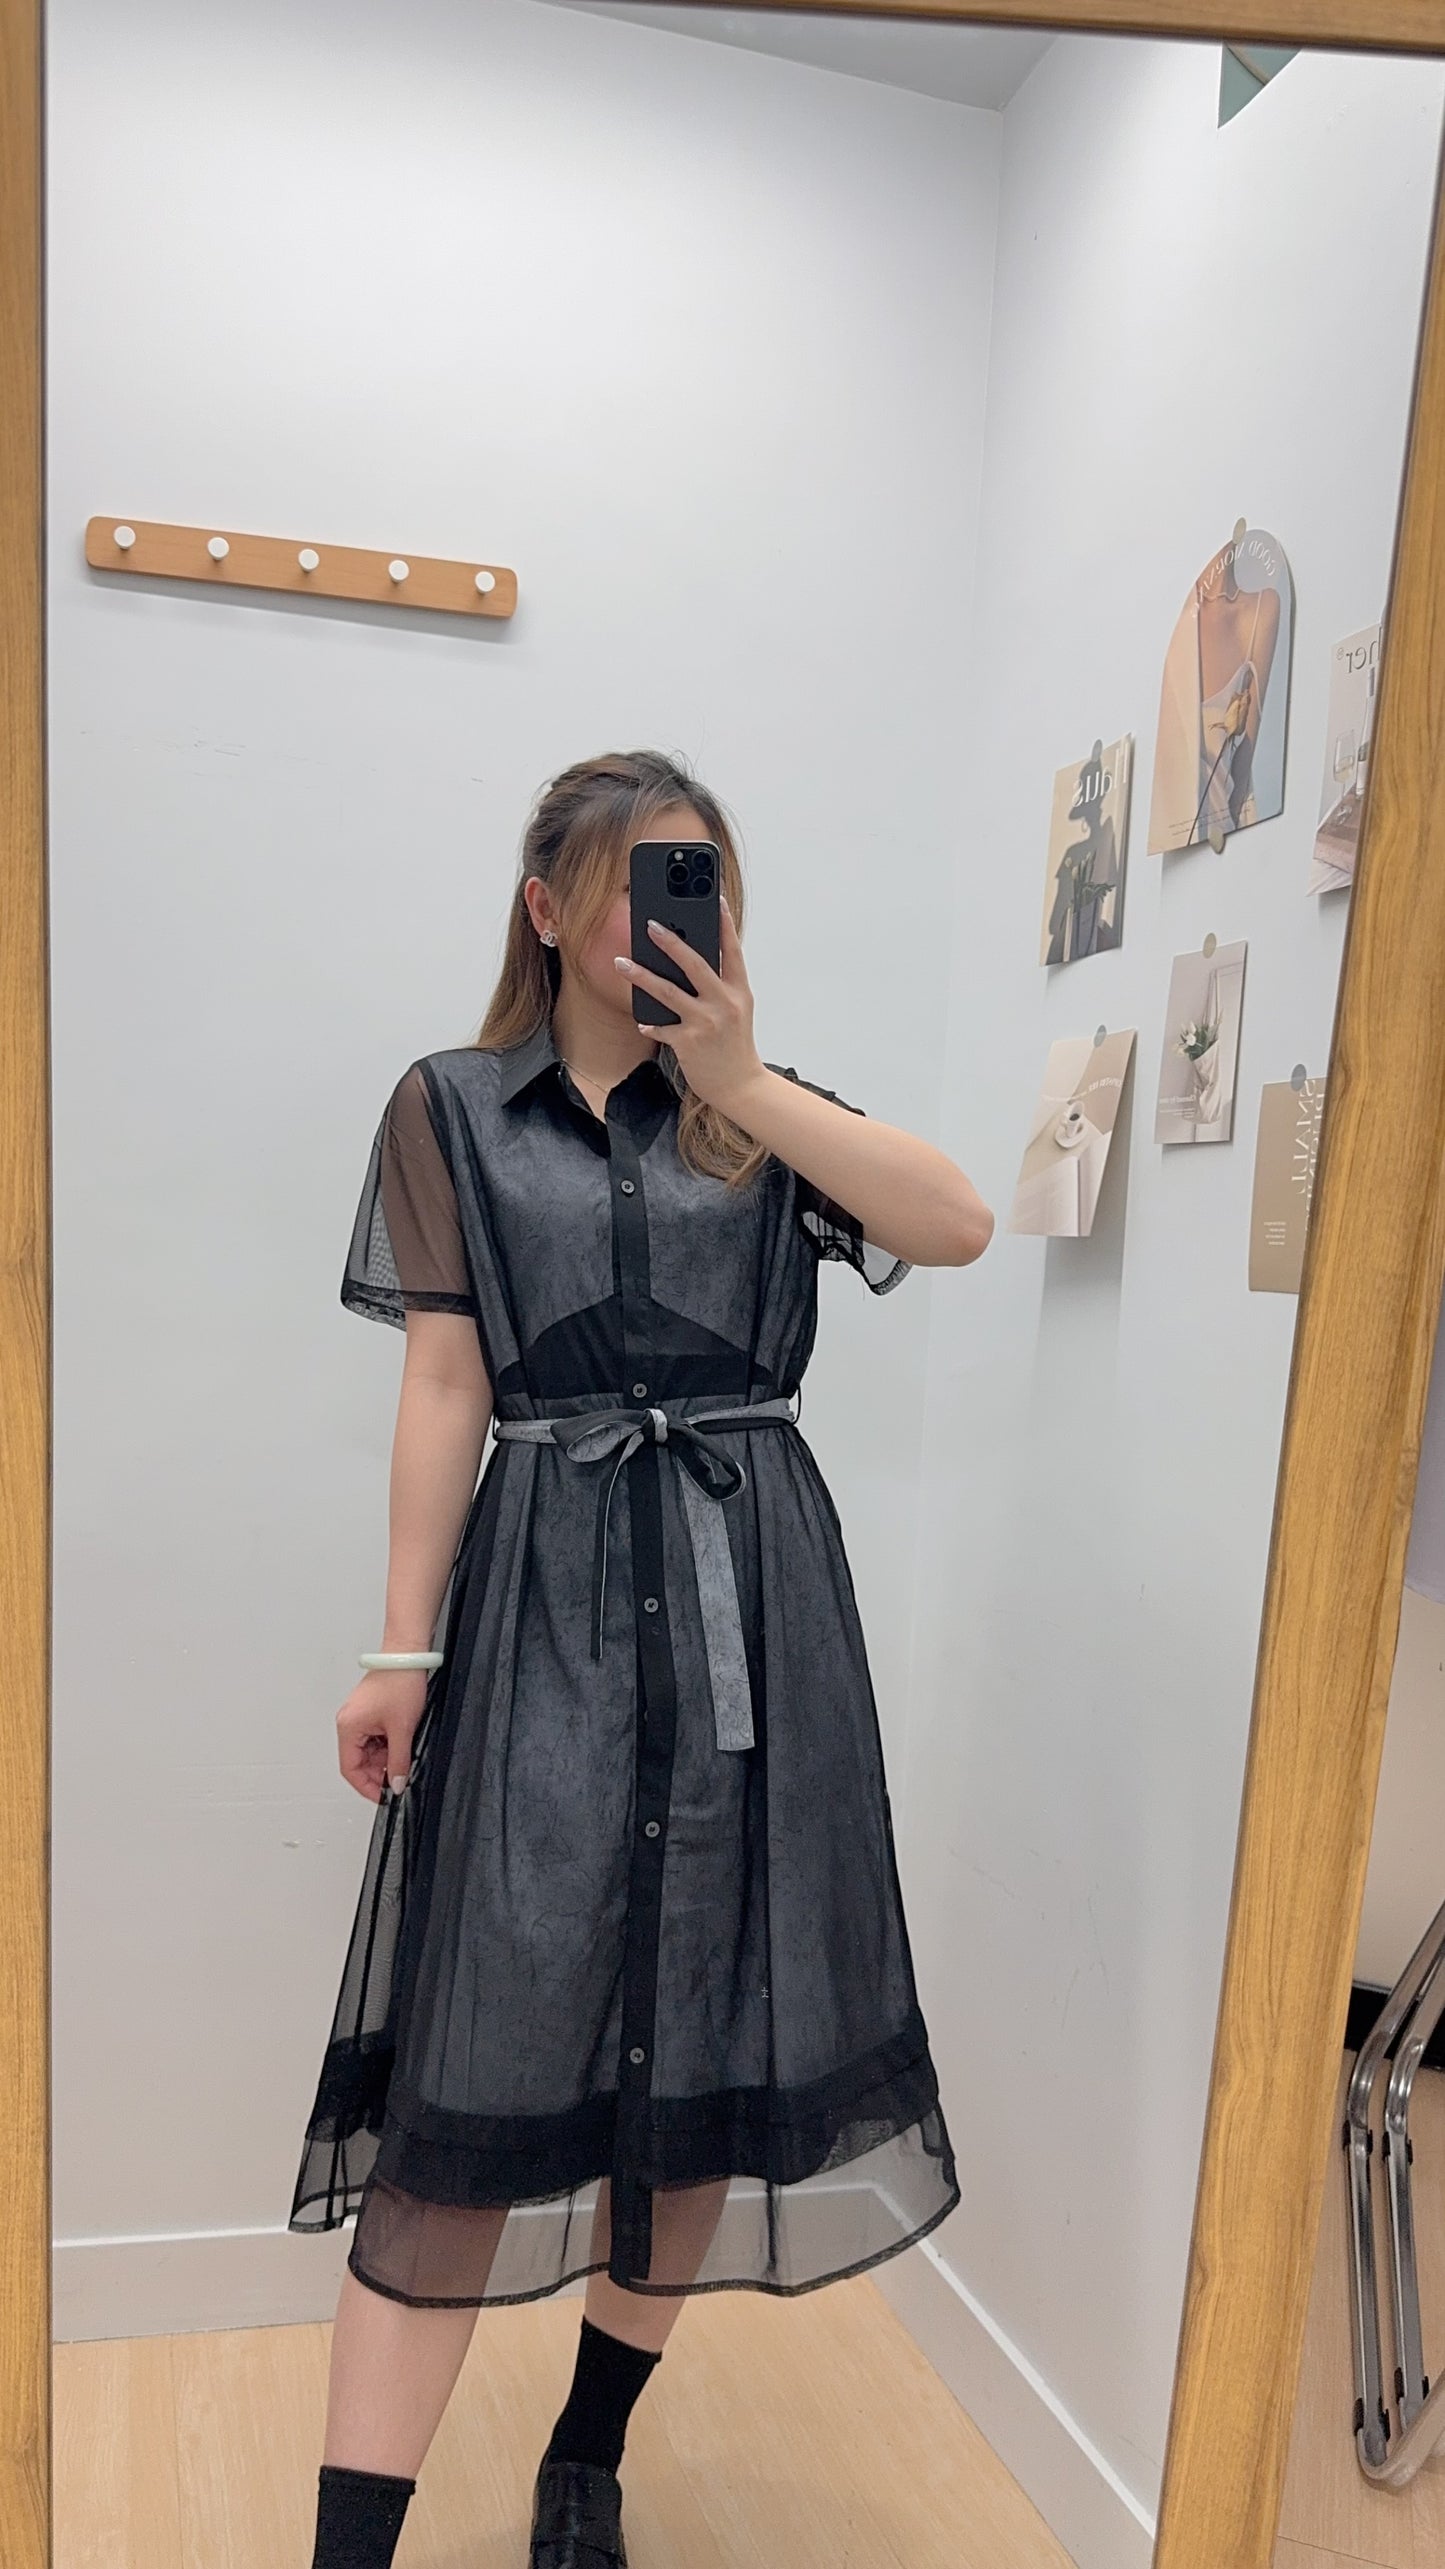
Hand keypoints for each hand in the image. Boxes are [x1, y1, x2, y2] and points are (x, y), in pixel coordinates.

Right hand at [337, 1669, 427, 1803]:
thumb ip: (398, 1761)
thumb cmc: (400, 1681)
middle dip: (379, 1772)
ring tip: (404, 1756)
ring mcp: (359, 1717)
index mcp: (349, 1727)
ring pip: (369, 1751)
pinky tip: (402, 1744)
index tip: (383, 1796)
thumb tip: (396, 1784)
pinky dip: (388, 1746)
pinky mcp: (370, 1713)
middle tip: (399, 1777)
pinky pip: (375, 1739)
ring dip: (385, 1758)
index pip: (350, 1769)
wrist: (408, 1657)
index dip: (367, 1787)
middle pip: (359, 1761)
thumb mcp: (402, 1729)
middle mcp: (349, 1723)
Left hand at [614, 895, 766, 1118]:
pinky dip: (650, 1023)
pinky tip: (643, 1020)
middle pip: (694, 963)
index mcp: (739, 991)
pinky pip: (661, 1026)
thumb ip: (719, 987)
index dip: (724, 923)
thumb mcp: (737, 1011)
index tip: (715, 899)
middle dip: (670, 941)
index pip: (732, 949)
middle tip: (649, 925)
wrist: (741, 1087)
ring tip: (620, 963)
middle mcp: (724, 1002)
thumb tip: (689, 963)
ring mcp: (706, 1022)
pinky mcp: (688, 1042)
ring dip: (640, 975)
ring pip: (667, 991)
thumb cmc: (736, 1047)